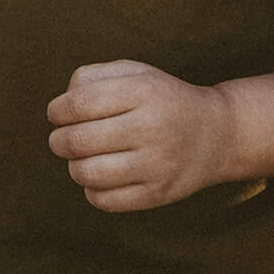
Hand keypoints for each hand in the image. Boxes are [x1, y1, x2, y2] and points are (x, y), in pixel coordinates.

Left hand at [47, 59, 232, 211]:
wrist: (217, 135)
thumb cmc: (160, 100)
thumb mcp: (134, 73)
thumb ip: (92, 77)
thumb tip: (61, 107)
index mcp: (143, 92)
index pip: (80, 103)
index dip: (57, 110)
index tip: (56, 114)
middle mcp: (152, 128)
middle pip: (79, 140)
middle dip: (58, 140)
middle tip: (61, 138)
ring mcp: (157, 165)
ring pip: (88, 174)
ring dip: (74, 166)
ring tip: (81, 158)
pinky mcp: (158, 194)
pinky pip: (105, 200)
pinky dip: (91, 190)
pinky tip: (100, 176)